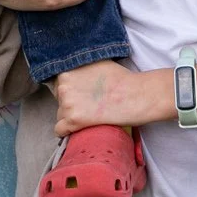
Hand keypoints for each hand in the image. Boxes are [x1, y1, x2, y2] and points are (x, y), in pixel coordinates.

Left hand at [54, 60, 171, 133]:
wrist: (137, 96)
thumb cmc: (123, 80)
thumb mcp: (98, 64)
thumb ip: (82, 69)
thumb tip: (77, 76)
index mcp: (68, 71)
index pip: (60, 86)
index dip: (72, 92)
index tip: (83, 97)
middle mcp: (64, 86)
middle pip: (60, 101)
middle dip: (71, 105)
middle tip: (90, 107)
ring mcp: (67, 104)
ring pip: (60, 115)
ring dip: (72, 118)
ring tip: (91, 117)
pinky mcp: (73, 121)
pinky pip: (59, 130)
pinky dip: (67, 132)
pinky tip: (80, 129)